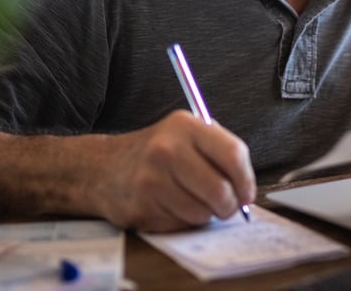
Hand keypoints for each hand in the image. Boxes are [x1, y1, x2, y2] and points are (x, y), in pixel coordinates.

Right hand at [93, 110, 255, 230]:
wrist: (103, 168)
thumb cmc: (156, 153)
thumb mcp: (185, 134)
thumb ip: (217, 151)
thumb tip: (245, 189)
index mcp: (185, 126)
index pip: (233, 154)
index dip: (246, 179)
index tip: (246, 193)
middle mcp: (167, 150)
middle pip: (220, 189)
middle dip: (230, 205)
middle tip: (228, 206)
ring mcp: (152, 180)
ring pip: (202, 212)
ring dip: (205, 214)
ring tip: (193, 201)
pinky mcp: (142, 208)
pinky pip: (181, 224)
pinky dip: (184, 221)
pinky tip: (171, 206)